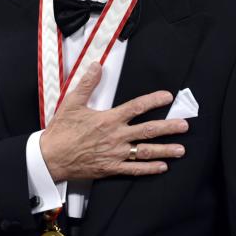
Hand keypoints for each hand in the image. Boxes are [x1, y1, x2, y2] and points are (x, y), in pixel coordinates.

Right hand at [39, 62, 188, 181]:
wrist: (51, 157)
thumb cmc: (61, 131)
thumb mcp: (72, 103)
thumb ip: (87, 84)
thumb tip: (96, 66)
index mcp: (108, 119)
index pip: (136, 107)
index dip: (154, 101)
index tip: (167, 97)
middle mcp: (115, 137)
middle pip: (148, 131)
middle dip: (168, 127)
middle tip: (184, 125)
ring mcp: (115, 154)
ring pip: (145, 152)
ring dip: (165, 150)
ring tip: (181, 149)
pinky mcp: (111, 168)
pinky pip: (134, 169)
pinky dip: (149, 169)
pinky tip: (162, 167)